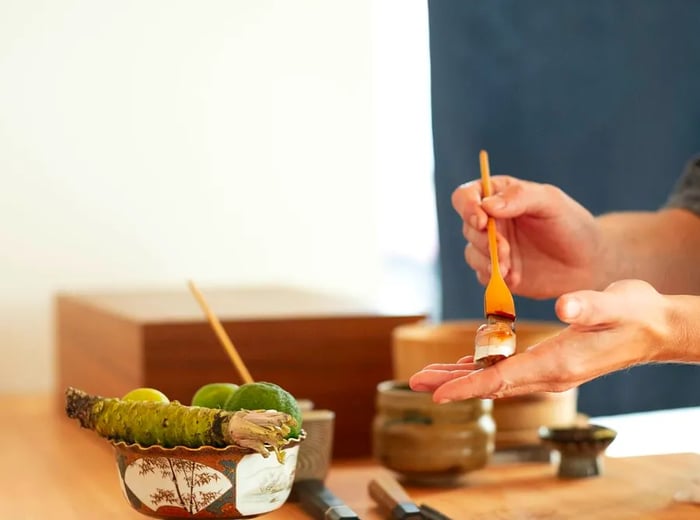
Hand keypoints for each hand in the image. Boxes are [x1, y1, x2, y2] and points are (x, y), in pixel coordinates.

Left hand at [409, 280, 676, 400]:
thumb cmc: (635, 313)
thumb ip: (590, 306)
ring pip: (494, 379)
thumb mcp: (616, 302)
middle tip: (414, 381)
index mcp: (559, 364)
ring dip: (459, 376)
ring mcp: (548, 371)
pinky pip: (505, 371)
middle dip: (451, 383)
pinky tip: (462, 365)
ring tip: (426, 374)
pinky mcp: (548, 362)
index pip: (503, 379)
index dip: (468, 386)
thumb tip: (566, 307)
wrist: (653, 327)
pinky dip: (479, 369)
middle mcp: (549, 374)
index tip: (437, 394)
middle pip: (490, 384)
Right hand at [452, 176, 600, 298]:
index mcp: (498, 196)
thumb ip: (519, 197)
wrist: (589, 262)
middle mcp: (491, 221)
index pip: (465, 196)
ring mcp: (492, 248)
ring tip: (511, 269)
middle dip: (485, 240)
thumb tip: (486, 206)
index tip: (482, 221)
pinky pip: (482, 275)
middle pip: (468, 228)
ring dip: (488, 261)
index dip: (467, 207)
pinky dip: (495, 278)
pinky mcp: (497, 272)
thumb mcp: (551, 202)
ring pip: (472, 253)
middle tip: (506, 250)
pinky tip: (516, 278)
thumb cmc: (571, 224)